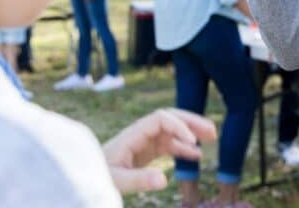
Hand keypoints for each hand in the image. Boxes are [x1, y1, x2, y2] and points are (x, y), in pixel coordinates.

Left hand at [102, 108, 216, 192]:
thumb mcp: (117, 180)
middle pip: (170, 118)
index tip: (193, 142)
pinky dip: (184, 148)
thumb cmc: (98, 177)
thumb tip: (164, 180)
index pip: (161, 119)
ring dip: (192, 132)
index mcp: (133, 133)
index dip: (179, 126)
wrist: (86, 178)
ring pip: (173, 130)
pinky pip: (170, 145)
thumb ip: (139, 180)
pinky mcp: (147, 151)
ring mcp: (145, 141)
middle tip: (212, 131)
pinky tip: (197, 156)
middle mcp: (141, 133)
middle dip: (191, 122)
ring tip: (212, 137)